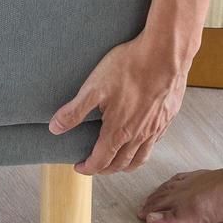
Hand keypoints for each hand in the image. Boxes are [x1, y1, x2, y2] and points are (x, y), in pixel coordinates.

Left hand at [49, 34, 188, 174]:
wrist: (166, 54)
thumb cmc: (130, 67)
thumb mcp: (94, 88)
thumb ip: (74, 111)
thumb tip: (55, 128)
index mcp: (118, 131)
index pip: (101, 161)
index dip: (88, 168)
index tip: (79, 167)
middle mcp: (139, 136)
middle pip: (120, 164)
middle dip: (105, 169)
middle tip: (95, 166)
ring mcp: (155, 128)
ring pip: (141, 158)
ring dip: (126, 165)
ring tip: (117, 162)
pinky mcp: (168, 118)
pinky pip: (155, 143)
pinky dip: (144, 150)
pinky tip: (140, 141)